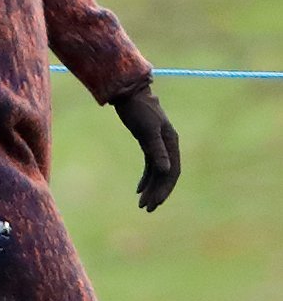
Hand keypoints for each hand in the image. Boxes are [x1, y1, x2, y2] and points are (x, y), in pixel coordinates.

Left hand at [112, 84, 179, 211]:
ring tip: (141, 203)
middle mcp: (168, 144)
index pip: (172, 171)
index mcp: (171, 141)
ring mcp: (158, 143)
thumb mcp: (146, 130)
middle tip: (146, 208)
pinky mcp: (148, 142)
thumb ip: (157, 150)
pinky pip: (150, 165)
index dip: (165, 188)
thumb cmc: (137, 109)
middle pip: (165, 174)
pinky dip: (146, 177)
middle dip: (157, 192)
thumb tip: (167, 171)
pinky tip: (138, 189)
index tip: (155, 203)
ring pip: (157, 171)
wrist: (127, 92)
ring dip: (151, 187)